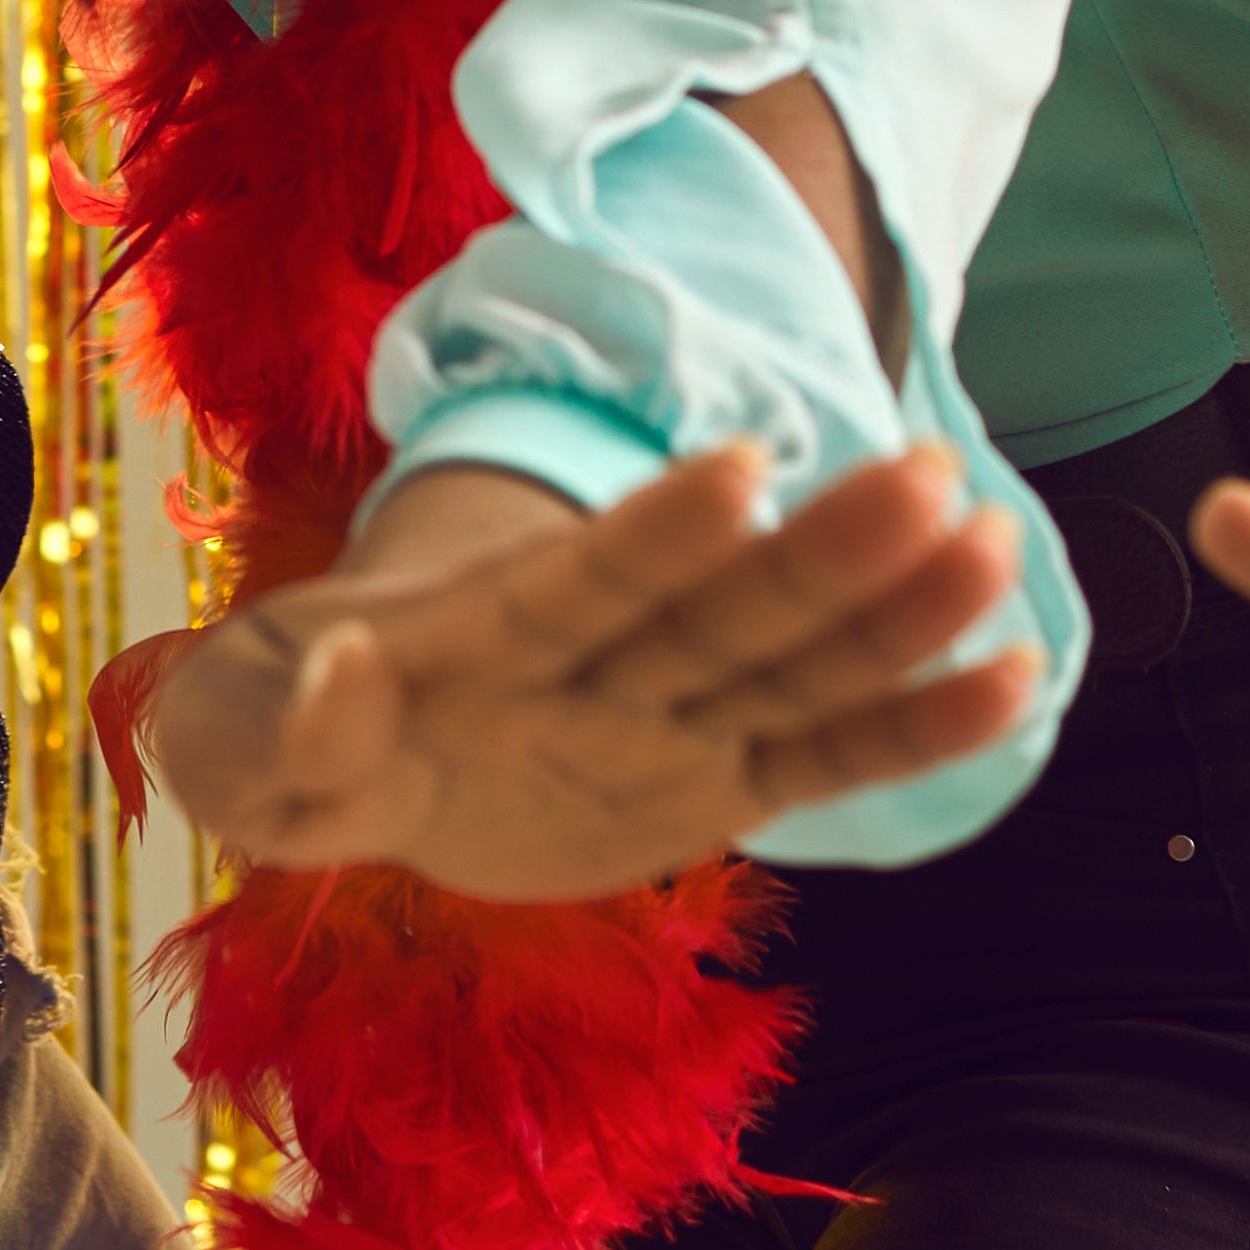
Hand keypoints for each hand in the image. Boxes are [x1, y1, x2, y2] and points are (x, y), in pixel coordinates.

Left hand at [135, 448, 1033, 903]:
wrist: (341, 758)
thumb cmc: (276, 728)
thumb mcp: (234, 741)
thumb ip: (280, 727)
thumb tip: (338, 677)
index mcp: (484, 635)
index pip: (578, 580)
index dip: (653, 529)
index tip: (741, 466)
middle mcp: (597, 661)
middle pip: (717, 604)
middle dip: (820, 548)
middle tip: (932, 473)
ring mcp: (662, 716)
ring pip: (789, 658)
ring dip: (890, 611)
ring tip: (992, 544)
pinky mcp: (706, 783)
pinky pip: (819, 755)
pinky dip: (910, 726)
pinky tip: (1014, 675)